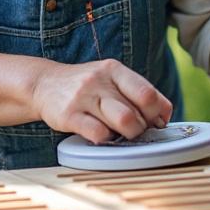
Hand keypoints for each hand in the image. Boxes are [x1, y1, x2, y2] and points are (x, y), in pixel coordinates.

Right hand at [32, 58, 173, 143]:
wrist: (44, 84)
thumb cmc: (86, 87)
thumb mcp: (110, 79)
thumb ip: (136, 92)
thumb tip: (164, 115)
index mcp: (114, 69)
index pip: (148, 93)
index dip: (158, 112)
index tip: (157, 121)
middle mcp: (99, 80)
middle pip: (137, 111)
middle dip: (142, 127)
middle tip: (135, 130)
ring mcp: (83, 97)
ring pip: (123, 122)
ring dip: (128, 135)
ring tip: (120, 134)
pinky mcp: (69, 115)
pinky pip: (98, 133)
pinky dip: (106, 140)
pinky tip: (101, 136)